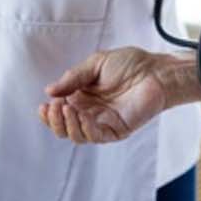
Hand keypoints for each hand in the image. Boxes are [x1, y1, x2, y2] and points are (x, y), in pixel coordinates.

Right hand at [39, 47, 170, 143]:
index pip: (58, 112)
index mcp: (82, 97)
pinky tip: (82, 116)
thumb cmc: (130, 64)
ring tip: (66, 109)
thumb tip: (49, 90)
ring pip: (77, 135)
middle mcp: (89, 112)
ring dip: (67, 125)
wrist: (156, 70)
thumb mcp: (95, 64)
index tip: (44, 104)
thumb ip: (73, 77)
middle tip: (54, 107)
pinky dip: (85, 128)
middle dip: (54, 121)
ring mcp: (102, 123)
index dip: (48, 113)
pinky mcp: (116, 130)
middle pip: (64, 128)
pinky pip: (96, 136)